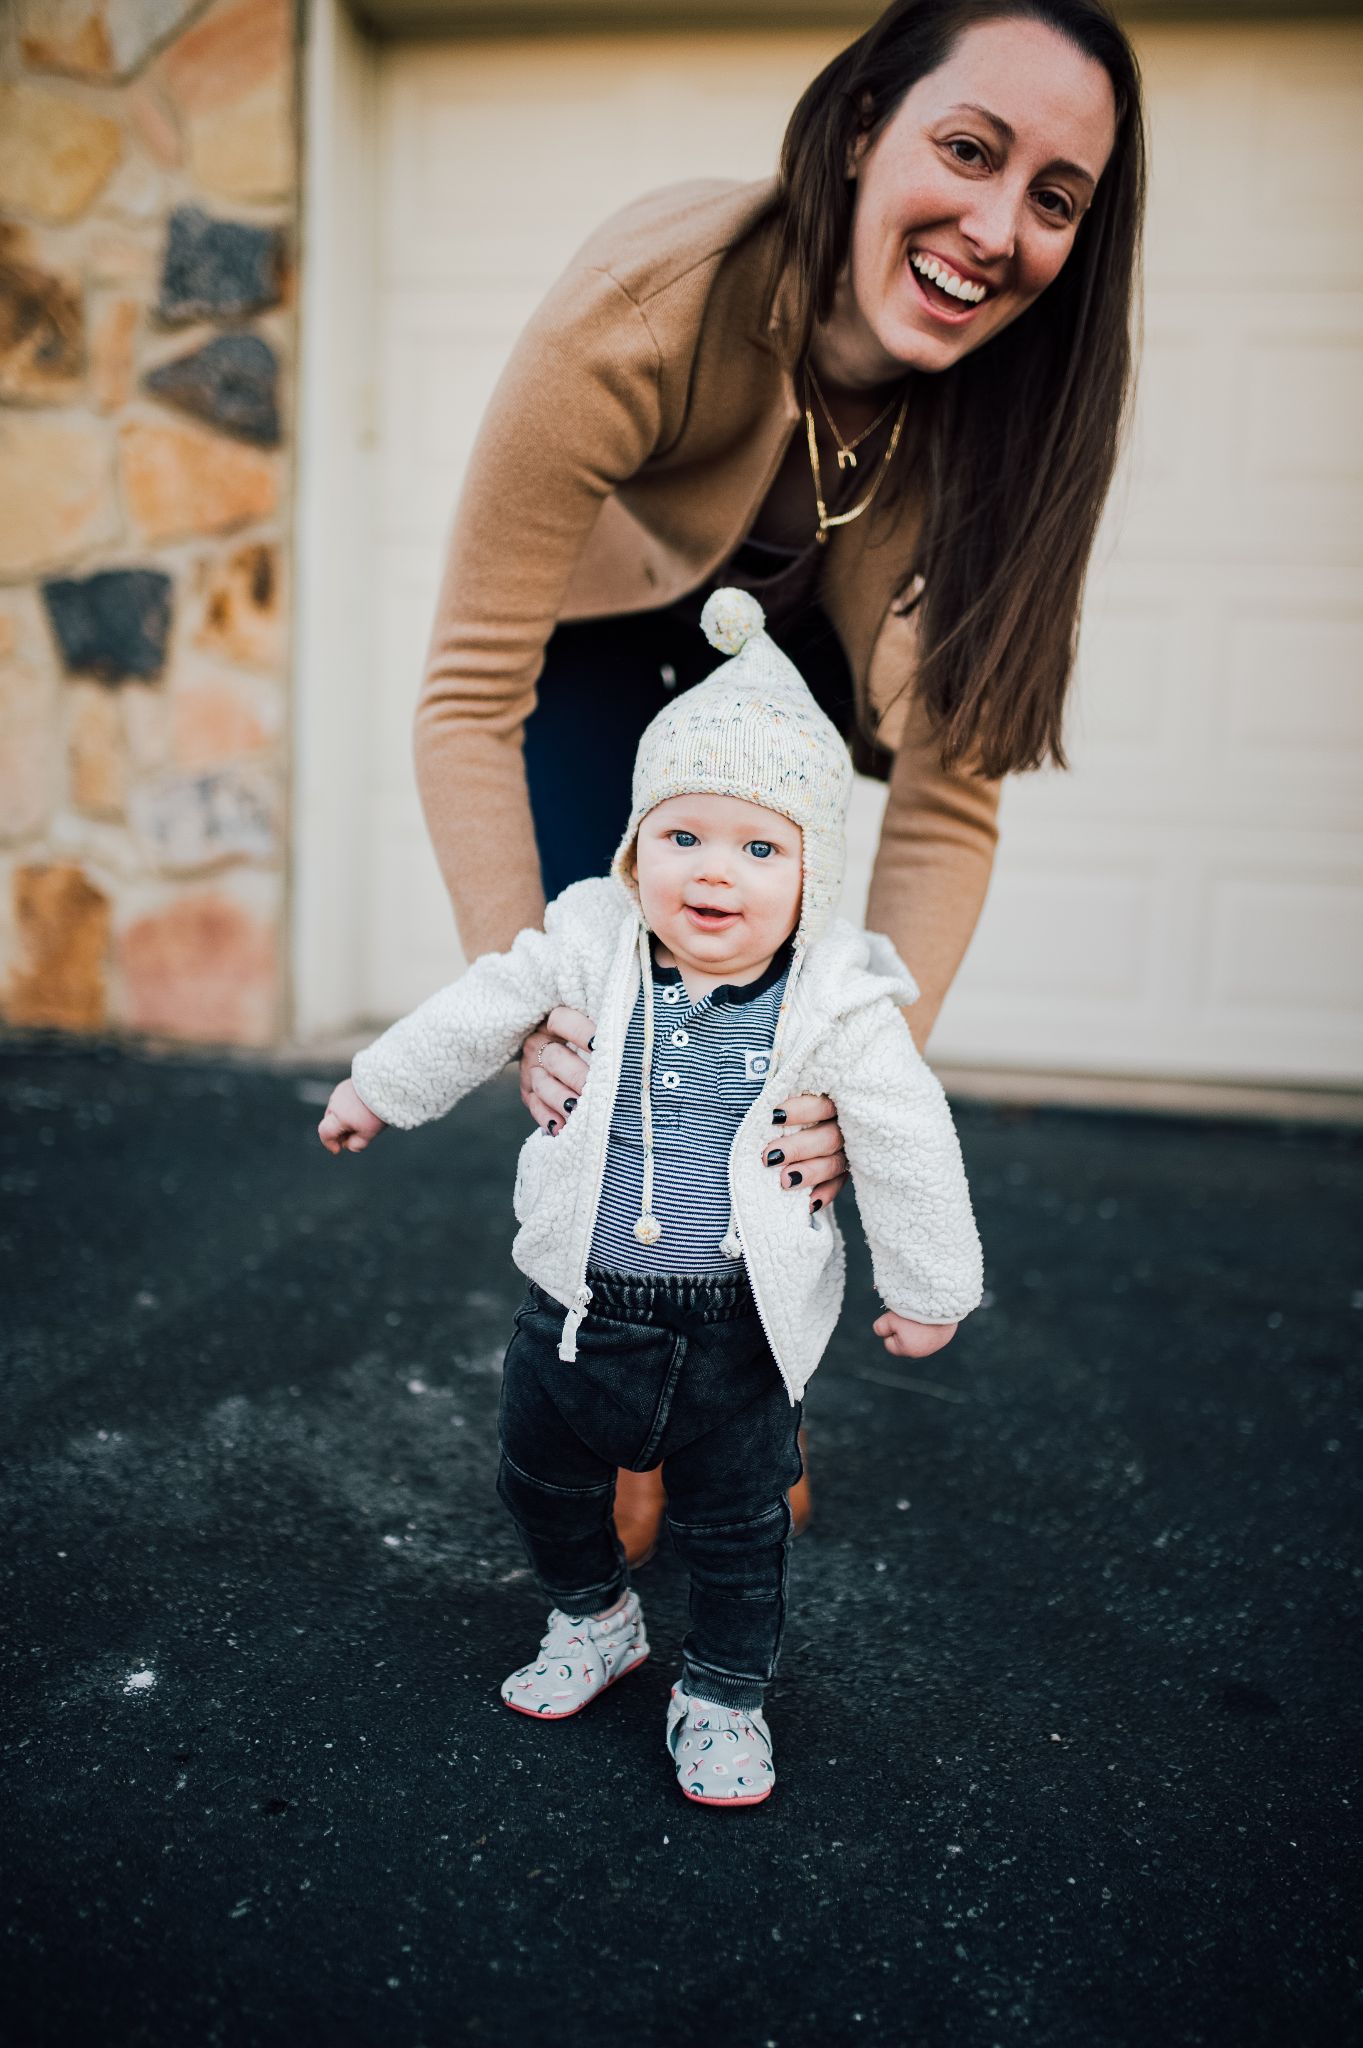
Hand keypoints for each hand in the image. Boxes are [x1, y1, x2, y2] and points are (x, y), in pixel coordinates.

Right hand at [318, 1078, 385, 1154]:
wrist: (386, 1085)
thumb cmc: (377, 1110)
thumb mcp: (369, 1132)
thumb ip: (357, 1143)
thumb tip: (348, 1146)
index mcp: (338, 1116)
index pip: (324, 1132)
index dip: (329, 1144)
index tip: (338, 1150)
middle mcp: (335, 1103)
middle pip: (330, 1122)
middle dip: (338, 1132)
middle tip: (353, 1137)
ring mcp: (339, 1092)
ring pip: (336, 1111)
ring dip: (343, 1119)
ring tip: (361, 1121)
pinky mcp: (346, 1085)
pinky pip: (342, 1101)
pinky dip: (347, 1108)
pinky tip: (362, 1109)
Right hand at [519, 1005, 595, 1134]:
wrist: (557, 1047)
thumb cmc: (589, 1036)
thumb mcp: (591, 1023)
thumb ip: (606, 1026)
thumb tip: (631, 1032)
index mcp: (553, 1021)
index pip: (560, 1020)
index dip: (581, 1032)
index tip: (601, 1045)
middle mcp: (538, 1044)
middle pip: (554, 1058)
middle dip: (578, 1076)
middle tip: (600, 1090)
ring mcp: (531, 1070)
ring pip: (543, 1085)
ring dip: (562, 1100)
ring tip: (581, 1111)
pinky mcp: (529, 1093)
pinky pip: (535, 1107)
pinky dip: (548, 1118)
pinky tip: (563, 1127)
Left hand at [759, 1093, 847, 1211]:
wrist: (796, 1123)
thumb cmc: (783, 1109)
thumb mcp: (786, 1096)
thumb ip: (781, 1105)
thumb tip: (765, 1111)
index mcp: (832, 1101)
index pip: (824, 1104)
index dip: (802, 1110)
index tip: (774, 1117)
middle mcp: (843, 1126)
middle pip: (829, 1137)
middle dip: (799, 1148)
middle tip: (770, 1157)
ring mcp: (846, 1150)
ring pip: (834, 1163)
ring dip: (810, 1173)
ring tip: (785, 1181)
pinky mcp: (843, 1171)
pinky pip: (838, 1184)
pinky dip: (825, 1194)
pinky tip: (809, 1203)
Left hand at [872, 1312, 957, 1359]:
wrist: (942, 1307)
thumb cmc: (915, 1314)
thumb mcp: (890, 1319)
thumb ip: (880, 1327)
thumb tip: (880, 1332)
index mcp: (907, 1350)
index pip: (889, 1342)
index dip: (890, 1328)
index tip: (896, 1319)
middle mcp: (922, 1352)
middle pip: (904, 1340)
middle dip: (903, 1329)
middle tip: (908, 1315)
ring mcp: (935, 1345)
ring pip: (918, 1337)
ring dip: (916, 1327)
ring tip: (920, 1315)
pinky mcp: (945, 1337)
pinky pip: (931, 1332)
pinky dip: (929, 1325)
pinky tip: (930, 1317)